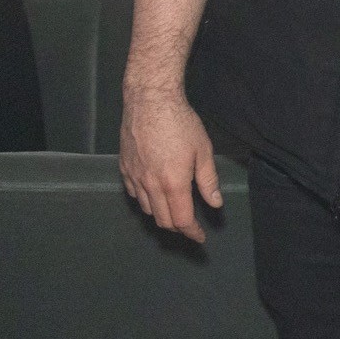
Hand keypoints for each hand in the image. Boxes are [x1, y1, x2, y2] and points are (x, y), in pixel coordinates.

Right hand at [118, 88, 221, 242]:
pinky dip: (146, 201)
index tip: (200, 237)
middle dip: (178, 227)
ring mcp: (134, 178)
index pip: (181, 220)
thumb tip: (215, 204)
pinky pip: (134, 194)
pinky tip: (155, 194)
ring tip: (174, 211)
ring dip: (162, 215)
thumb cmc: (180, 123)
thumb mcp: (203, 150)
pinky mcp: (124, 168)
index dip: (192, 232)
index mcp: (173, 183)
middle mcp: (150, 185)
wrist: (150, 101)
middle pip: (163, 220)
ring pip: (147, 209)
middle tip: (190, 226)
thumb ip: (208, 181)